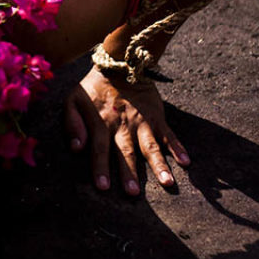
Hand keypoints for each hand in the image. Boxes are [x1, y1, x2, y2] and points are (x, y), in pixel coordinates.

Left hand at [64, 67, 189, 194]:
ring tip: (167, 182)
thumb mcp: (73, 100)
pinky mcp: (157, 118)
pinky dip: (178, 147)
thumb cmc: (92, 88)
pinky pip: (169, 134)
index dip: (100, 168)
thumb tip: (76, 148)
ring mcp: (142, 122)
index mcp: (100, 123)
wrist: (120, 65)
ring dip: (159, 165)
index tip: (103, 187)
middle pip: (126, 152)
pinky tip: (186, 162)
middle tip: (133, 194)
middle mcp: (123, 125)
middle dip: (129, 173)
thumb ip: (71, 124)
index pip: (99, 149)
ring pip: (151, 146)